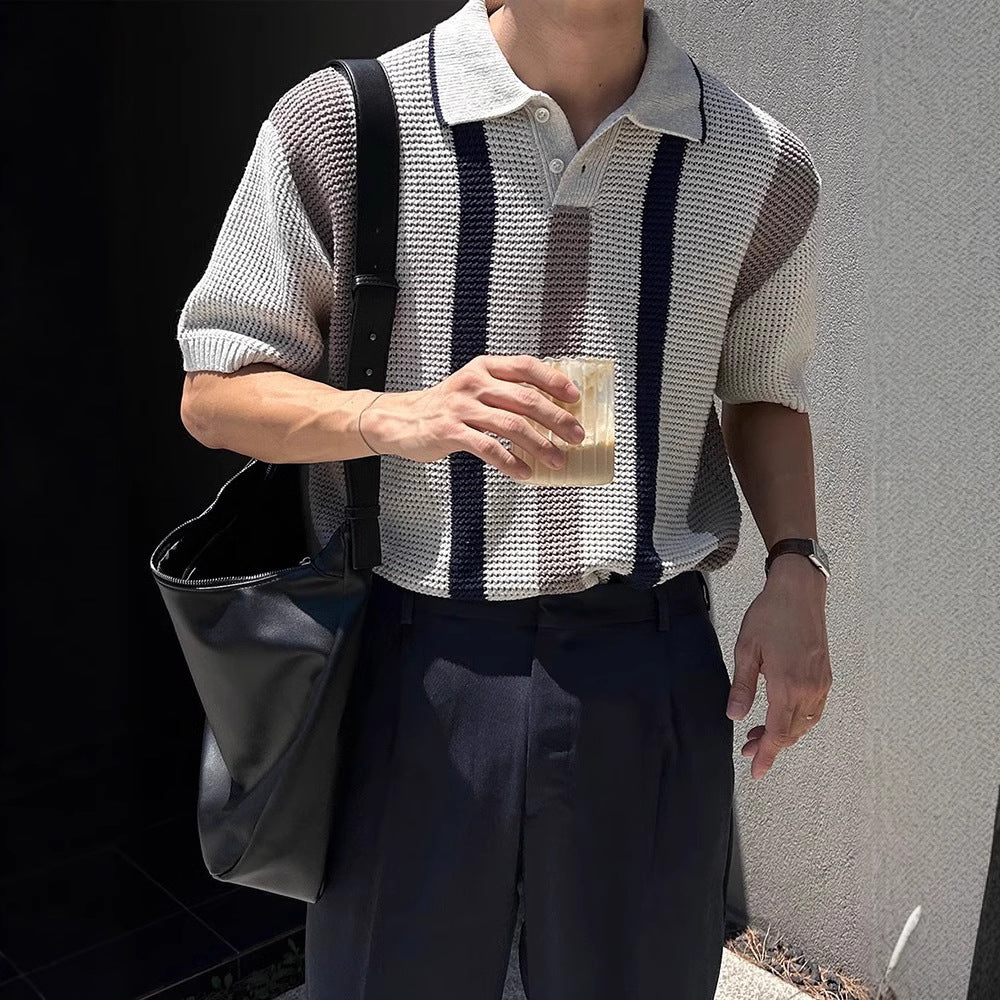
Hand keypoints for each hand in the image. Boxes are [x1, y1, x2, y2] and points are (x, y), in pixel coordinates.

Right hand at [361, 354, 586, 478]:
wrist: (399, 420)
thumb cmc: (444, 407)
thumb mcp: (473, 387)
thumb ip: (504, 392)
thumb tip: (549, 410)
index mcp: (484, 368)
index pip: (526, 367)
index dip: (554, 381)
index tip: (575, 398)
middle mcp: (474, 383)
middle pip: (526, 399)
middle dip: (557, 419)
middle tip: (576, 435)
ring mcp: (462, 407)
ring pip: (512, 425)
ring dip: (540, 445)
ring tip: (557, 459)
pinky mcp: (451, 432)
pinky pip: (488, 448)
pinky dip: (510, 462)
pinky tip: (524, 472)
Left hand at [726, 555, 831, 778]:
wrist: (799, 592)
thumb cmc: (769, 616)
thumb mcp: (747, 650)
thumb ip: (742, 687)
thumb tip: (734, 716)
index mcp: (787, 685)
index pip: (776, 732)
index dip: (765, 755)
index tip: (756, 772)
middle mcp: (809, 689)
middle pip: (791, 732)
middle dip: (770, 746)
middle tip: (746, 750)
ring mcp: (821, 683)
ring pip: (804, 724)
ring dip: (784, 734)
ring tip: (759, 735)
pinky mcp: (825, 675)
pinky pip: (813, 710)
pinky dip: (797, 721)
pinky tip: (782, 717)